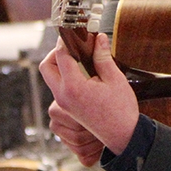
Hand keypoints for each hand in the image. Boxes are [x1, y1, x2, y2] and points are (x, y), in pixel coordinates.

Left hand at [39, 33, 138, 156]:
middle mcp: (63, 96)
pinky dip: (63, 76)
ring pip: (50, 78)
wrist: (123, 137)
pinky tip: (80, 72)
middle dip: (56, 53)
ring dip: (58, 65)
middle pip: (47, 67)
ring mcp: (63, 104)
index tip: (74, 33)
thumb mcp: (115, 79)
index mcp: (73, 87)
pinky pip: (57, 88)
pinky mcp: (67, 109)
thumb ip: (103, 56)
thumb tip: (98, 38)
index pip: (61, 56)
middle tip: (72, 47)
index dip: (66, 41)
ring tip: (78, 58)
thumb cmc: (121, 110)